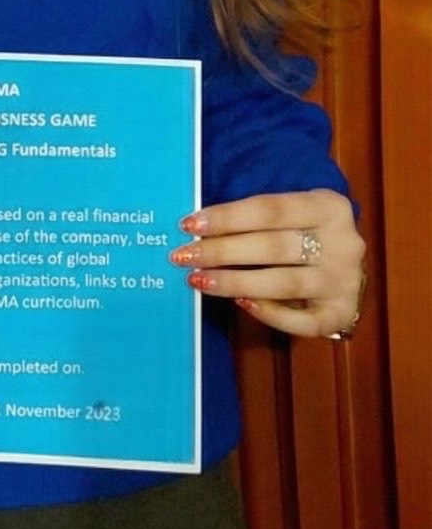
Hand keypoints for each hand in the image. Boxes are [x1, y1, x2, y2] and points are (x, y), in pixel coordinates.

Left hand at [169, 188, 365, 337]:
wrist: (346, 261)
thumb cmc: (303, 231)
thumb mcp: (291, 212)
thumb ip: (255, 218)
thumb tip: (197, 228)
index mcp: (329, 206)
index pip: (270, 209)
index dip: (227, 216)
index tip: (189, 224)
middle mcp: (343, 243)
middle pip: (274, 246)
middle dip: (222, 252)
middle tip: (183, 256)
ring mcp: (345, 282)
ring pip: (284, 284)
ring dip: (235, 282)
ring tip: (199, 280)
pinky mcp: (343, 314)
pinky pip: (303, 322)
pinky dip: (270, 314)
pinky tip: (241, 304)